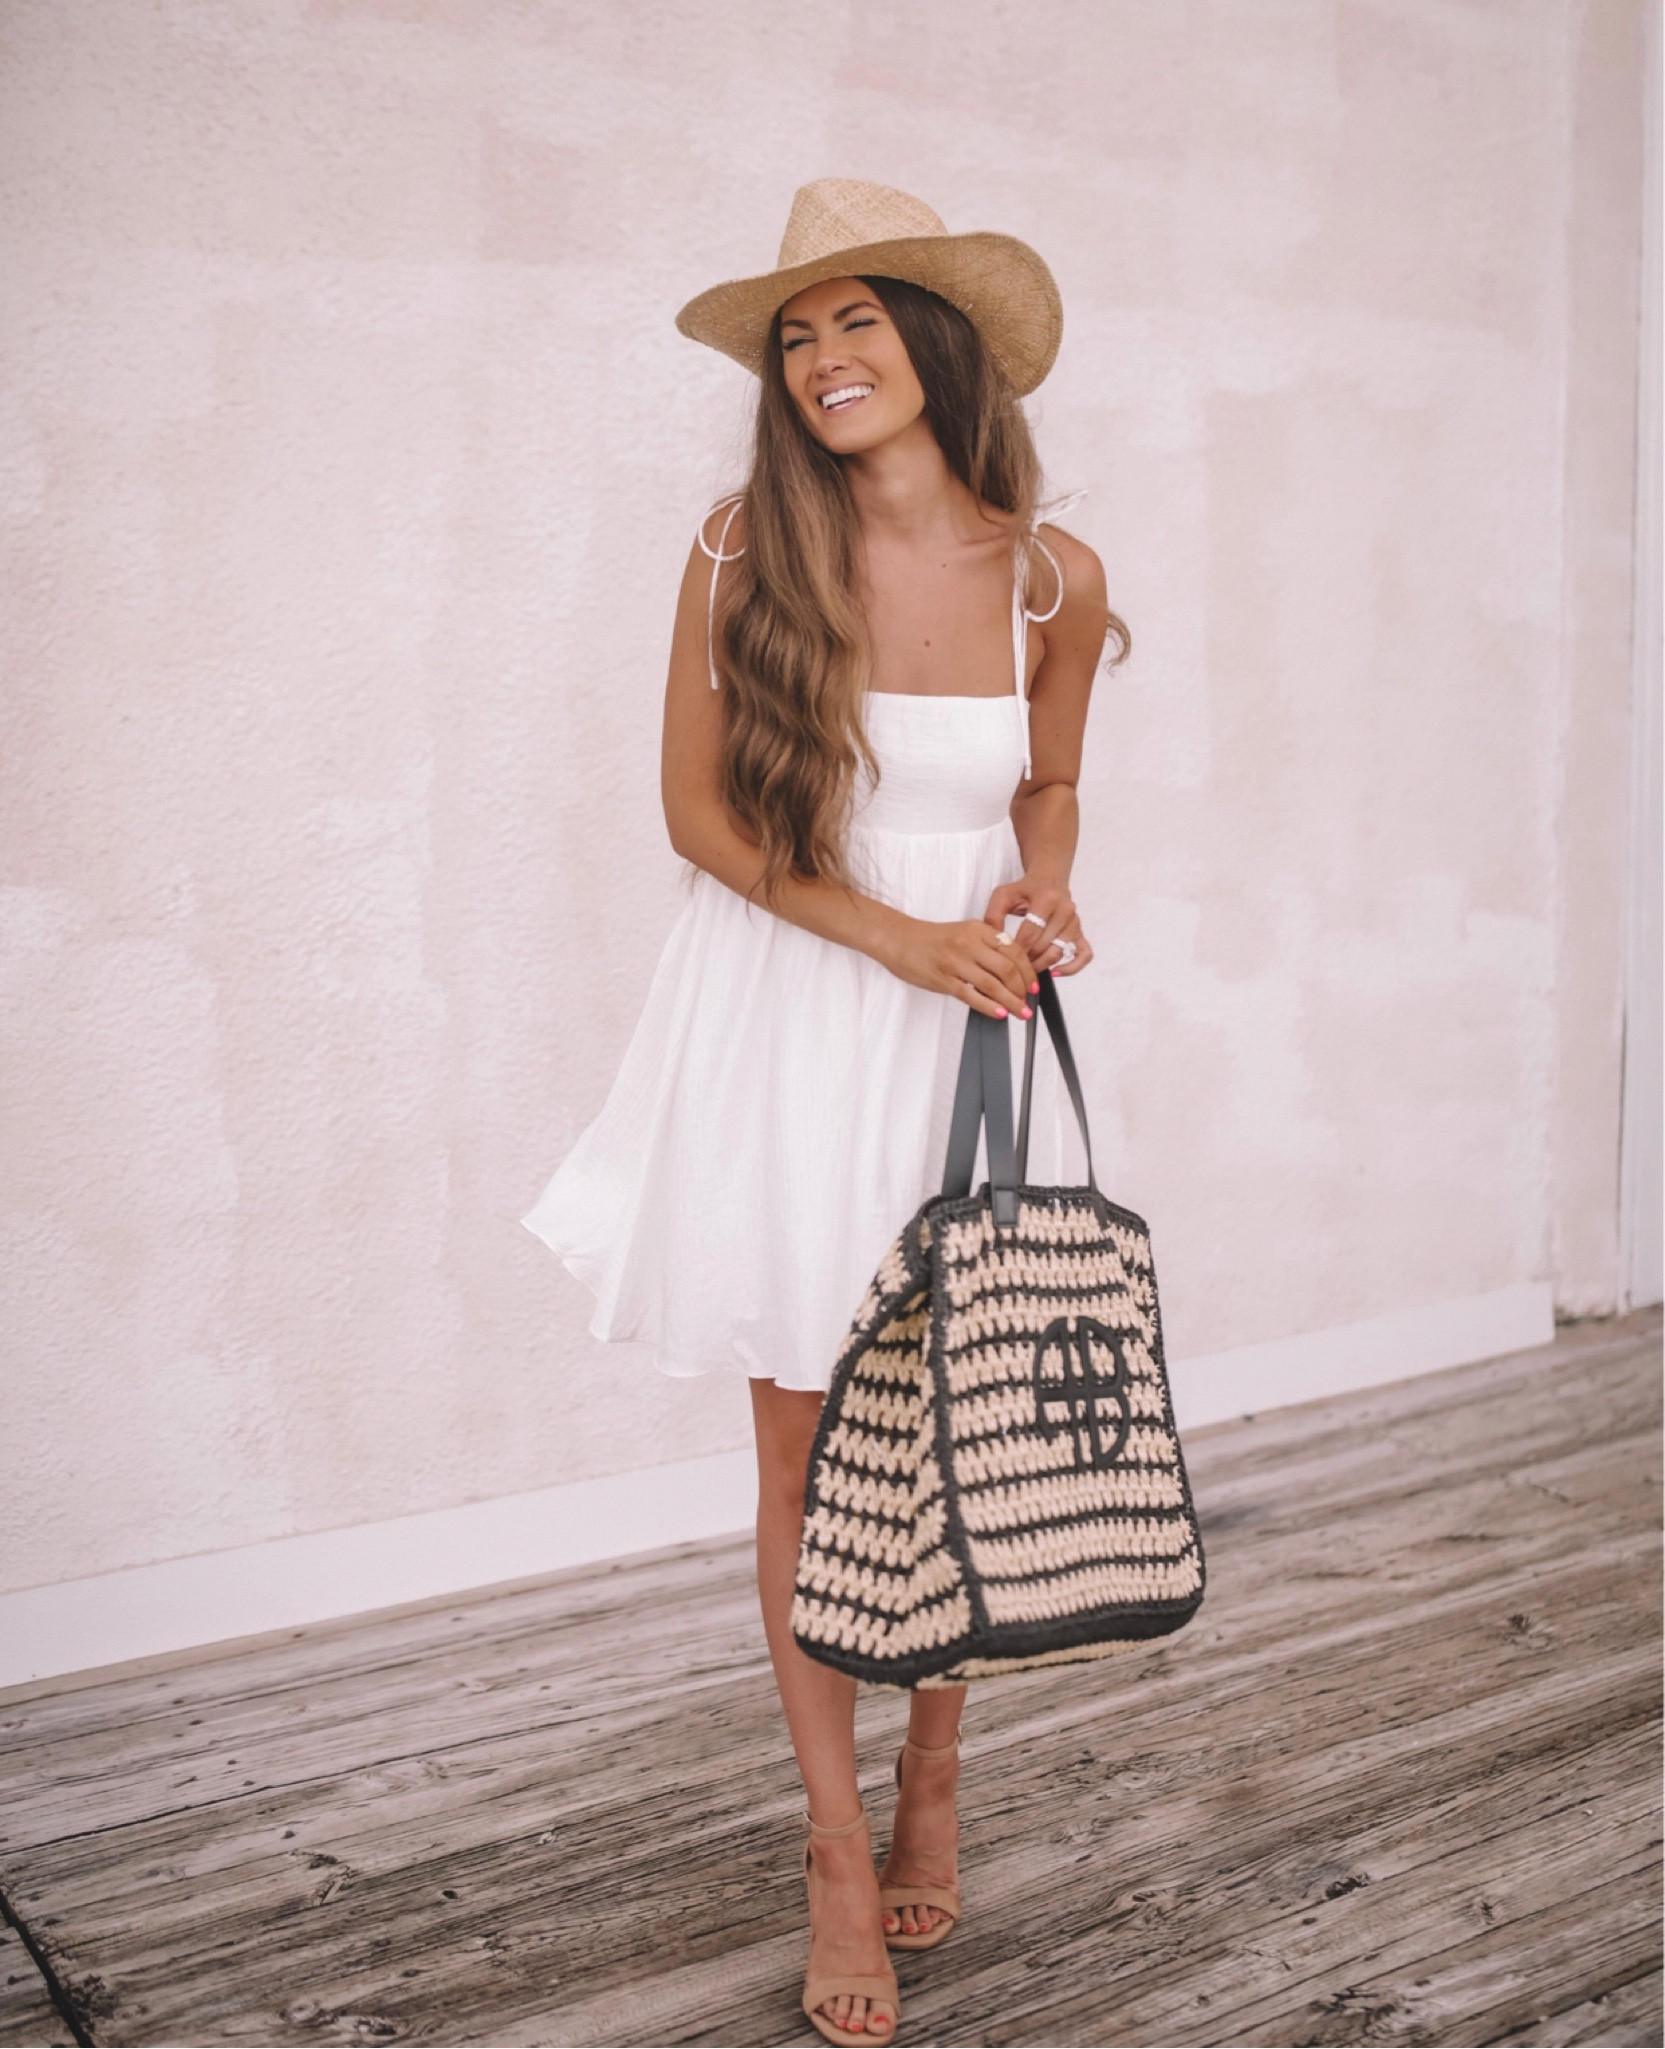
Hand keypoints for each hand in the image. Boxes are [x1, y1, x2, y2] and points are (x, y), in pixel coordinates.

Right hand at [879, 916, 1037, 1019]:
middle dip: (1022, 988)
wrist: (898, 940)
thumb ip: (986, 946)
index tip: (1033, 985)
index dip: (1028, 970)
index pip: (1013, 950)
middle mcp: (968, 943)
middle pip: (1007, 968)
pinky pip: (971, 996)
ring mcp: (955, 962)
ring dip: (1010, 1001)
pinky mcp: (943, 979)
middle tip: (1027, 1001)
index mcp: (977, 929)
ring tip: (1019, 1012)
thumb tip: (1011, 971)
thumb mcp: (963, 932)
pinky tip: (999, 1013)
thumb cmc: (930, 939)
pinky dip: (989, 1006)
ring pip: (992, 984)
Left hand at [983, 877, 1093, 977]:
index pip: (1030, 932)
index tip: (1005, 958)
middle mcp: (1065, 910)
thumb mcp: (1004, 895)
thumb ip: (993, 915)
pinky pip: (1084, 955)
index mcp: (1047, 898)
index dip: (1017, 949)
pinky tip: (1055, 973)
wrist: (1048, 879)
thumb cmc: (1025, 889)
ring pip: (1059, 952)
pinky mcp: (1080, 932)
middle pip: (1044, 945)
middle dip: (1027, 959)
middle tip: (1013, 966)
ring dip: (1041, 965)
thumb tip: (994, 942)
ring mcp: (1075, 922)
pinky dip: (1072, 968)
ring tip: (1026, 968)